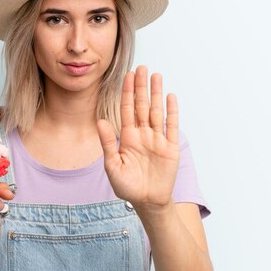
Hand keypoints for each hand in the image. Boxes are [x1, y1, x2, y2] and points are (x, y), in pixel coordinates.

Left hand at [97, 65, 179, 209]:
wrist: (147, 202)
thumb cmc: (127, 186)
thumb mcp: (112, 165)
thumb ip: (107, 143)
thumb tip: (100, 121)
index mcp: (127, 138)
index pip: (127, 110)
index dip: (127, 93)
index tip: (127, 76)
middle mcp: (142, 135)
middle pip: (142, 106)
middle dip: (141, 87)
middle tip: (141, 68)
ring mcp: (157, 139)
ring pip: (157, 111)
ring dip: (156, 94)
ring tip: (156, 76)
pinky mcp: (170, 147)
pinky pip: (171, 126)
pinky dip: (171, 111)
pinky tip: (170, 97)